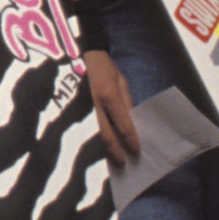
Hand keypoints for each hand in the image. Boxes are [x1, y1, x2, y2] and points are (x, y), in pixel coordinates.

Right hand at [85, 49, 139, 166]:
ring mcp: (86, 108)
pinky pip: (92, 128)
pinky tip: (104, 148)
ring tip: (115, 160)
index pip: (123, 124)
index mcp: (109, 96)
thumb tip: (133, 122)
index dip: (130, 139)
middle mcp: (97, 105)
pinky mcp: (81, 109)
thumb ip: (127, 102)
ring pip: (97, 134)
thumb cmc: (105, 68)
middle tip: (124, 163)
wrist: (82, 56)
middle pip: (106, 135)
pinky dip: (99, 139)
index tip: (137, 151)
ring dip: (106, 149)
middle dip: (116, 151)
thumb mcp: (121, 82)